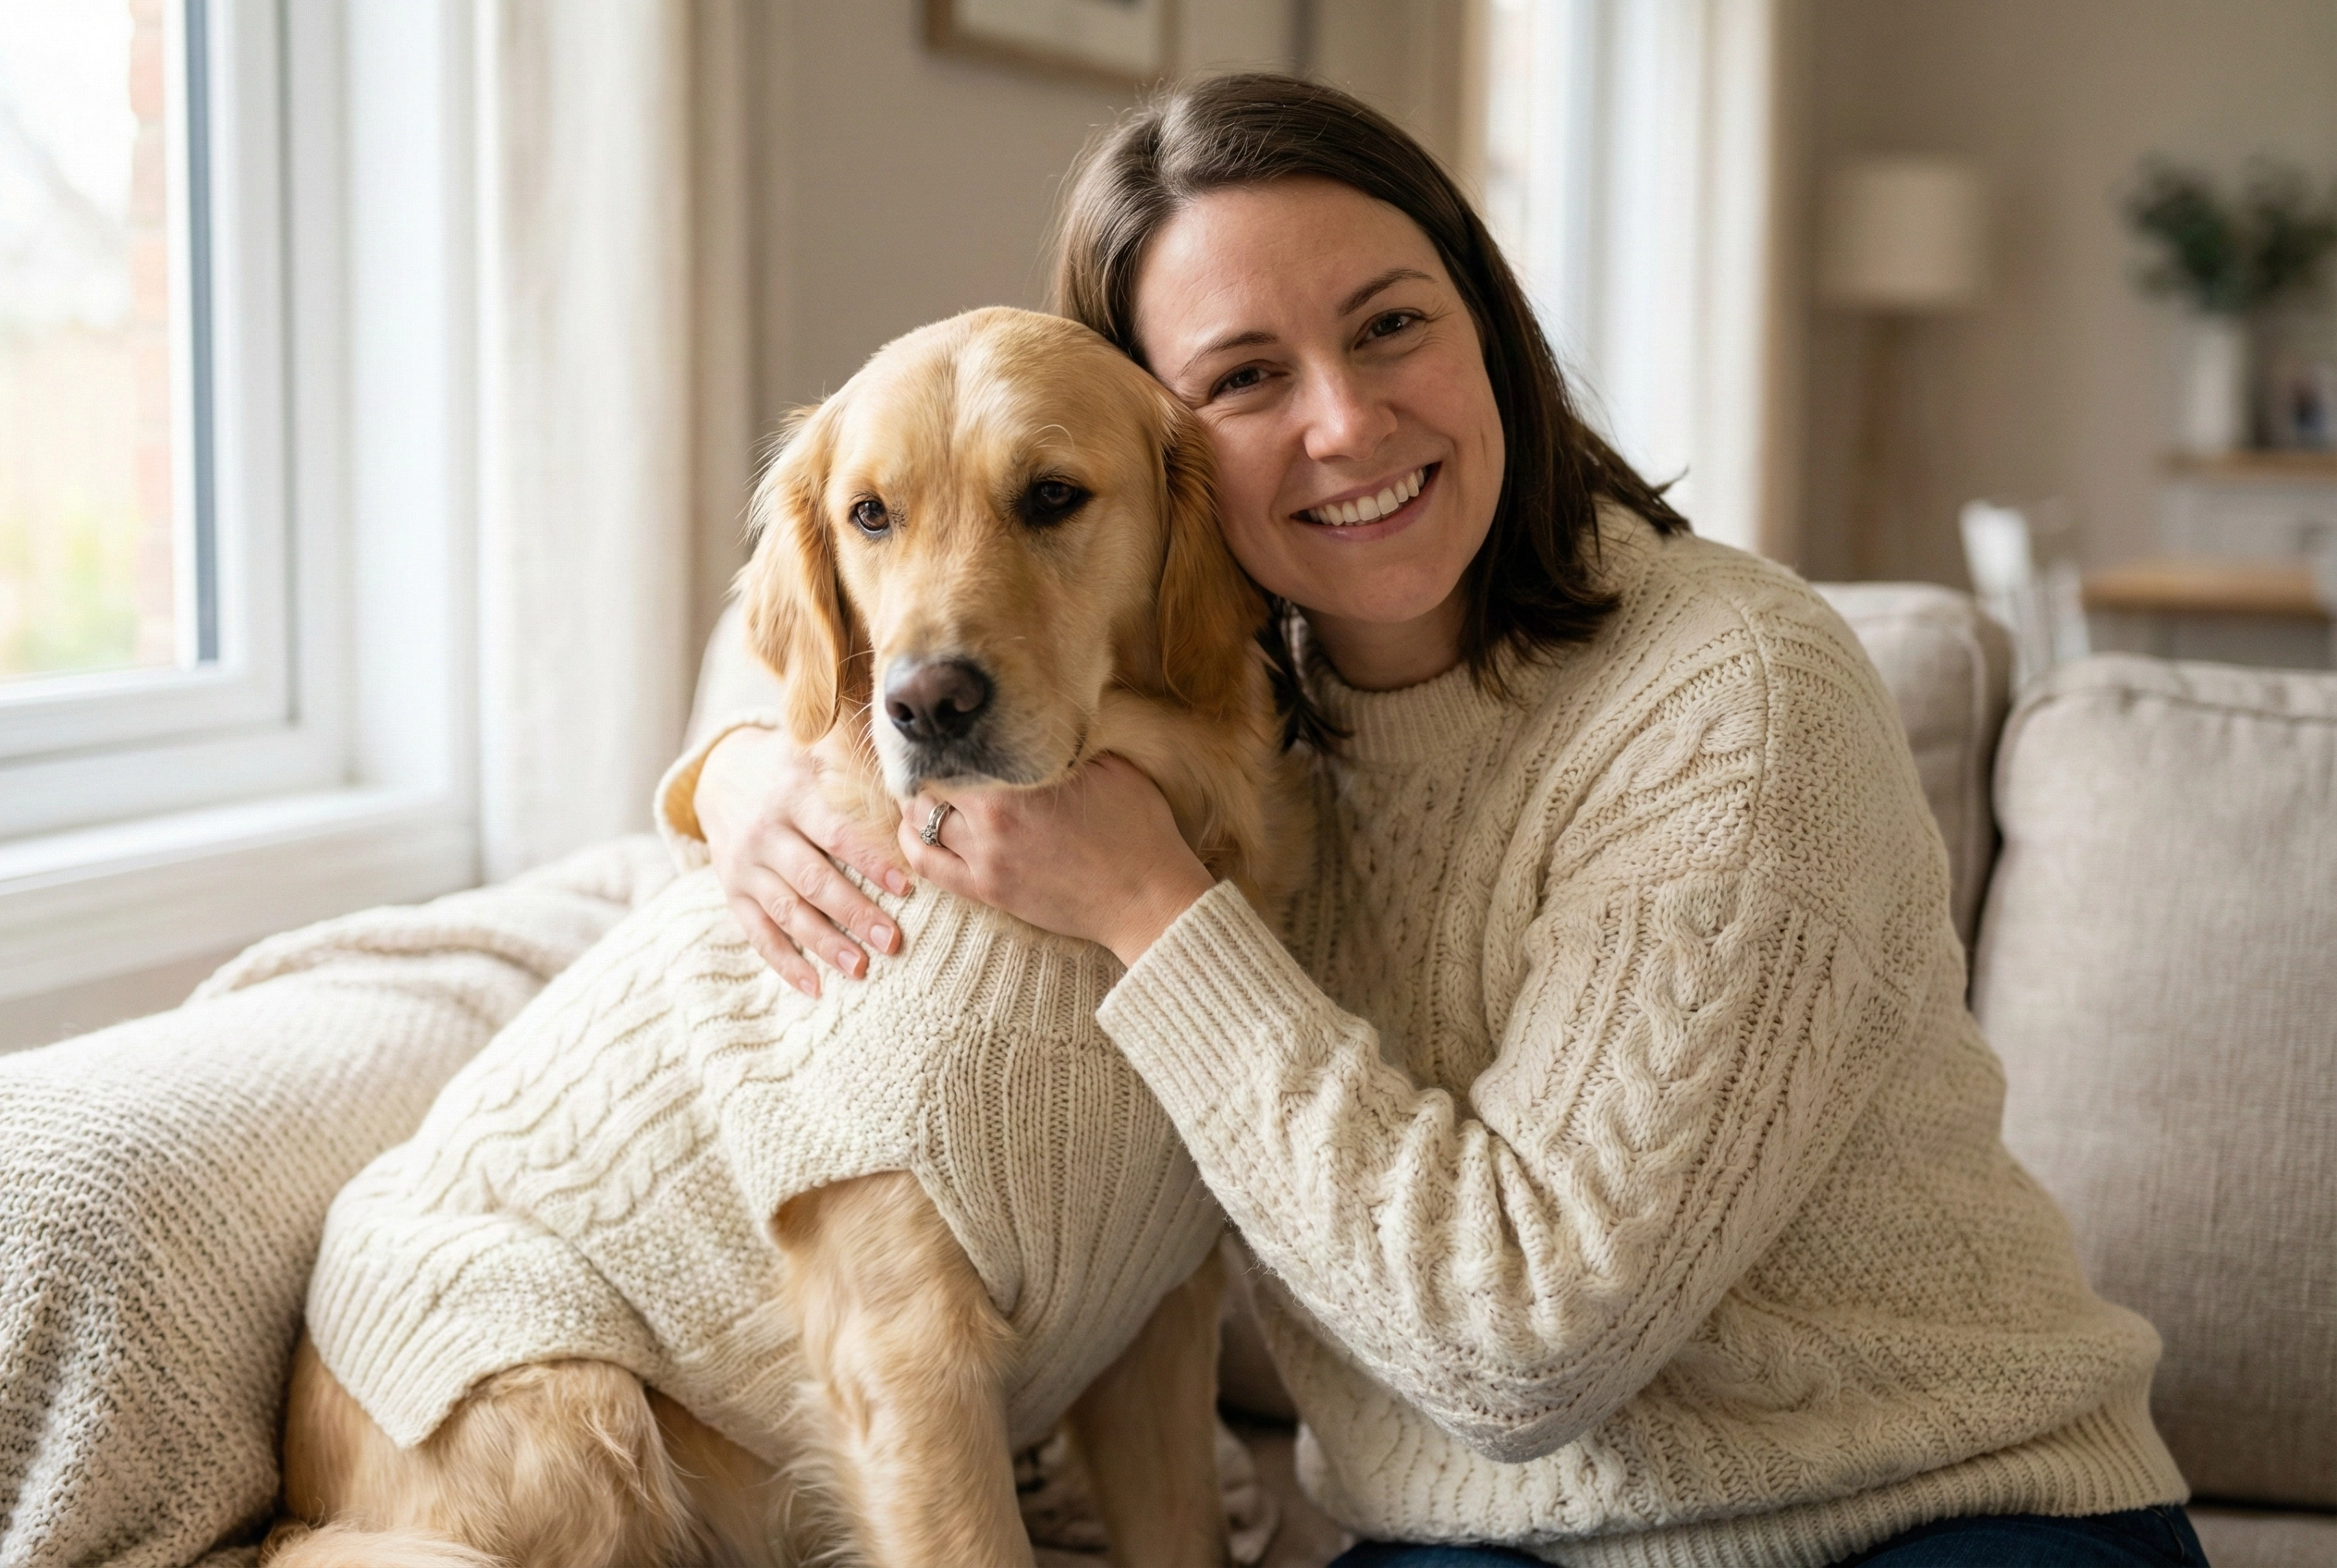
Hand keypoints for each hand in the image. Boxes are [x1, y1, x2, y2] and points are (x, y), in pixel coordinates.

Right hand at [695, 725, 911, 994]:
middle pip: (814, 879)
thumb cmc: (790, 765)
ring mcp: (744, 866)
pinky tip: (814, 987)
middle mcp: (765, 832)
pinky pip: (757, 933)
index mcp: (793, 794)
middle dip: (854, 913)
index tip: (906, 888)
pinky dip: (784, 963)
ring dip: (824, 944)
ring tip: (861, 969)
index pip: (836, 834)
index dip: (871, 862)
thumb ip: (855, 760)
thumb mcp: (815, 748)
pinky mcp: (732, 892)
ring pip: (787, 911)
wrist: (719, 775)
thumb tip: (911, 776)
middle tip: (893, 941)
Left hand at [898, 754, 1217, 968]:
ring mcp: (986, 857)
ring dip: (918, 801)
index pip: (960, 747)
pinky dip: (912, 842)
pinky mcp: (987, 890)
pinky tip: (916, 828)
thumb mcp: (1112, 767)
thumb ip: (1068, 743)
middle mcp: (994, 816)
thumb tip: (1043, 716)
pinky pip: (927, 863)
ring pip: (921, 820)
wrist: (1147, 900)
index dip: (950, 734)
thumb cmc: (1139, 830)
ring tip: (926, 789)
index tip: (951, 727)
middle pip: (933, 781)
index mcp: (1021, 780)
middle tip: (932, 756)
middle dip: (930, 766)